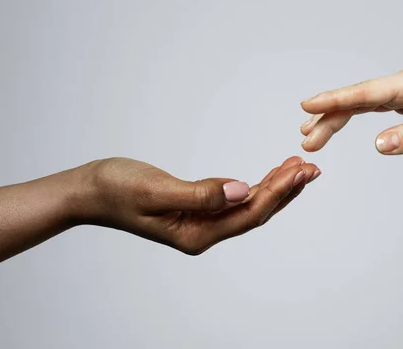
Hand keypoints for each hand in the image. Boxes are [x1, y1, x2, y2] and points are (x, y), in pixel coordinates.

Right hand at [71, 156, 320, 254]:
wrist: (91, 191)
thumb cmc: (116, 190)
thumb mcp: (156, 191)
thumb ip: (200, 194)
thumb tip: (243, 189)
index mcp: (197, 234)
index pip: (248, 214)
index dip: (277, 193)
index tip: (300, 172)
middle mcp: (204, 232)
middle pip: (256, 212)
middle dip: (286, 191)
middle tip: (311, 169)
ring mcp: (202, 222)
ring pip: (249, 206)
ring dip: (275, 187)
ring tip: (299, 168)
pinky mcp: (199, 209)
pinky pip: (236, 199)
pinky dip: (256, 185)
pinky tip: (270, 175)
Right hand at [300, 66, 402, 154]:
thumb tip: (378, 145)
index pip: (366, 92)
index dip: (335, 100)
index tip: (307, 105)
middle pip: (358, 98)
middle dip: (329, 116)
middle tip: (305, 139)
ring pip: (362, 103)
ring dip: (337, 117)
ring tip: (312, 133)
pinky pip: (374, 107)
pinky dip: (354, 116)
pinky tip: (339, 122)